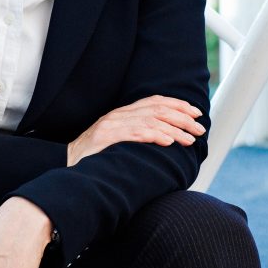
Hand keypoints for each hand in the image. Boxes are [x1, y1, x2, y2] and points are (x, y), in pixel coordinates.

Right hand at [67, 95, 205, 165]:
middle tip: (199, 129)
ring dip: (173, 129)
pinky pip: (134, 133)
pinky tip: (168, 141)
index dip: (177, 104)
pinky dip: (154, 135)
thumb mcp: (118, 141)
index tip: (196, 112)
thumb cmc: (96, 158)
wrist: (67, 166)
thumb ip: (137, 134)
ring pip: (149, 121)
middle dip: (182, 118)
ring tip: (189, 139)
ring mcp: (110, 126)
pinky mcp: (105, 138)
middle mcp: (118, 115)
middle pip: (156, 109)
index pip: (154, 101)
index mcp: (122, 113)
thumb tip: (169, 136)